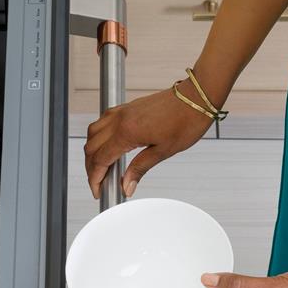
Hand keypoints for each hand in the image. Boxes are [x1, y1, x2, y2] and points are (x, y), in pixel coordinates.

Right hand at [84, 80, 212, 199]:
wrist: (196, 97)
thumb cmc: (186, 119)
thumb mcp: (163, 151)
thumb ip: (139, 168)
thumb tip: (126, 185)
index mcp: (127, 132)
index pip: (100, 160)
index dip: (95, 179)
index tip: (98, 190)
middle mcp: (119, 119)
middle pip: (91, 147)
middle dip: (91, 168)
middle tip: (100, 183)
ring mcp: (121, 111)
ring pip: (93, 133)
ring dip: (92, 151)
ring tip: (102, 167)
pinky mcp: (126, 107)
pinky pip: (102, 122)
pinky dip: (99, 137)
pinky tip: (108, 146)